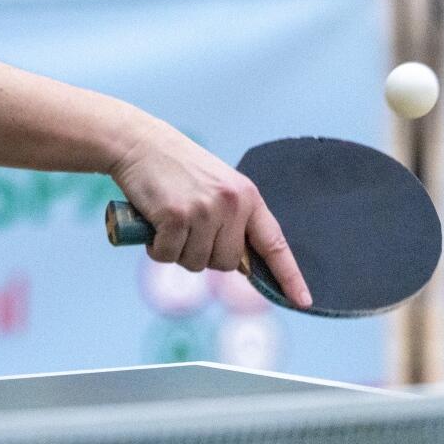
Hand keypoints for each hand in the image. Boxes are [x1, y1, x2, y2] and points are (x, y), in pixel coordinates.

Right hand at [108, 116, 311, 307]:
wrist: (140, 143)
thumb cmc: (176, 168)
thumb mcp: (217, 186)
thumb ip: (232, 219)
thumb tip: (239, 264)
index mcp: (246, 196)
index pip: (273, 243)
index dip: (288, 275)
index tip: (302, 300)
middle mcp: (230, 203)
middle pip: (228, 264)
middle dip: (204, 255)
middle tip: (187, 228)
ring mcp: (204, 210)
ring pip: (197, 263)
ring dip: (178, 252)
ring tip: (169, 222)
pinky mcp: (176, 216)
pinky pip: (168, 255)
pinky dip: (157, 248)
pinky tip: (153, 224)